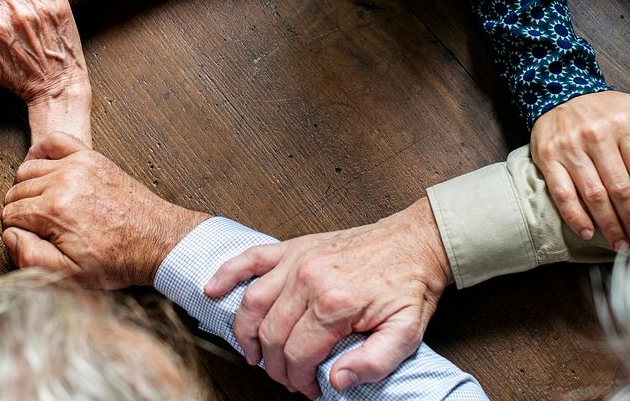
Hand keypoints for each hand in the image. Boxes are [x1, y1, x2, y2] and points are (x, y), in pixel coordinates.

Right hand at [1, 133, 208, 287]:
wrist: (156, 240)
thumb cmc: (116, 259)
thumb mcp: (70, 275)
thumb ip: (30, 257)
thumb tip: (10, 234)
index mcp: (54, 210)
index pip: (9, 217)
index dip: (18, 233)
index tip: (36, 241)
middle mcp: (64, 181)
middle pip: (16, 192)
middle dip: (22, 212)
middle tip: (42, 229)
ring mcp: (78, 164)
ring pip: (28, 170)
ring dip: (29, 188)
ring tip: (45, 207)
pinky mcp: (91, 156)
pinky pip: (54, 141)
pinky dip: (42, 152)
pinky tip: (46, 172)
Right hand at [203, 199, 451, 397]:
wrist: (414, 242)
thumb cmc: (409, 285)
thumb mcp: (405, 333)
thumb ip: (374, 362)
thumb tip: (337, 380)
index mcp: (334, 303)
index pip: (298, 354)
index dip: (299, 379)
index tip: (308, 388)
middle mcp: (309, 279)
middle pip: (271, 333)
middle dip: (274, 364)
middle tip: (286, 377)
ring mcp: (297, 260)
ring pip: (253, 303)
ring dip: (245, 333)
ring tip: (252, 353)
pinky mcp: (294, 246)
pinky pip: (251, 259)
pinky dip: (227, 274)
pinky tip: (214, 290)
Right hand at [530, 91, 629, 249]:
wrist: (554, 94)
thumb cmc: (599, 107)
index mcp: (621, 125)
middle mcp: (595, 137)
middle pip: (619, 188)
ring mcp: (569, 149)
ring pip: (593, 195)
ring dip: (608, 224)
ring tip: (619, 243)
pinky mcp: (547, 158)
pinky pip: (562, 193)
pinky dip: (574, 215)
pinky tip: (587, 232)